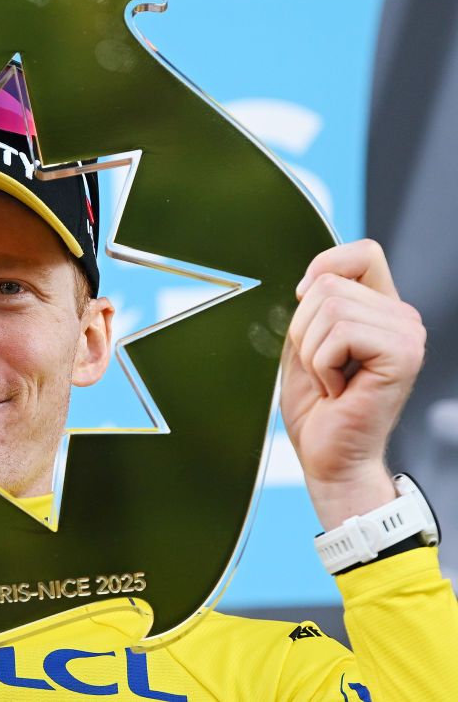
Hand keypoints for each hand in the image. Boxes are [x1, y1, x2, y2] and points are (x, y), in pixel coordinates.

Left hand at [281, 239, 425, 530]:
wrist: (330, 458)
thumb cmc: (318, 410)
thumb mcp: (305, 344)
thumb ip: (313, 306)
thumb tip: (312, 278)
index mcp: (381, 309)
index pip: (362, 252)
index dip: (324, 267)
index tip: (305, 305)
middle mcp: (401, 317)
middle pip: (329, 282)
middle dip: (303, 328)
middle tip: (321, 368)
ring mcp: (407, 335)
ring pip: (330, 307)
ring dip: (312, 351)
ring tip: (329, 381)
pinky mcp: (403, 355)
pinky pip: (340, 334)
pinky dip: (322, 365)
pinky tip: (338, 390)